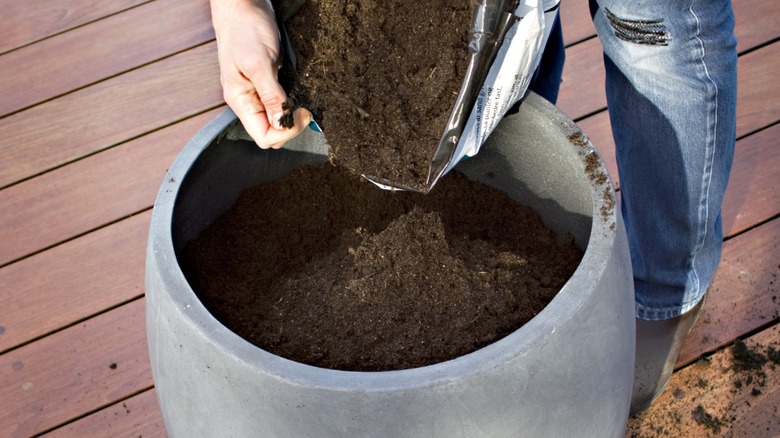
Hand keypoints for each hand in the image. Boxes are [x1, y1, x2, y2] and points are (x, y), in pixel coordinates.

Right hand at [210, 0, 310, 148]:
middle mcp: (248, 101)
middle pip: (272, 131)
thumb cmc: (244, 29)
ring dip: (293, 115)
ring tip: (304, 101)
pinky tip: (300, 93)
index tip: (300, 113)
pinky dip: (293, 103)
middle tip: (305, 108)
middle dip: (291, 126)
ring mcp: (258, 93)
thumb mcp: (258, 62)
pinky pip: (281, 103)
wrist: (242, 6)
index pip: (263, 136)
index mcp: (240, 101)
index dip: (284, 132)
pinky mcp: (268, 82)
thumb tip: (281, 122)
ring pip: (278, 119)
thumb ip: (270, 94)